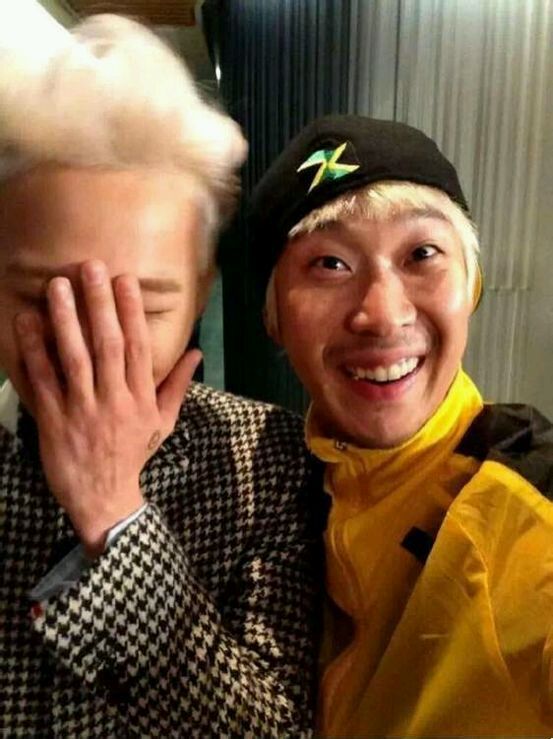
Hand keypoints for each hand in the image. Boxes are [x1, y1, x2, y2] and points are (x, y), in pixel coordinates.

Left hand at [14, 260, 200, 555]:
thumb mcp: (162, 422)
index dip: (131, 312)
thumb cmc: (134, 455)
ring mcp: (82, 410)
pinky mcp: (54, 421)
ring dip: (65, 319)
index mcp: (141, 398)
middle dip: (99, 304)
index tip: (124, 280)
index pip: (138, 347)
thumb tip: (197, 352)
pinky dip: (34, 352)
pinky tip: (27, 323)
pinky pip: (44, 382)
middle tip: (89, 267)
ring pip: (74, 358)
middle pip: (107, 345)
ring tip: (57, 286)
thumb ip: (177, 385)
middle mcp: (114, 399)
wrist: (104, 498)